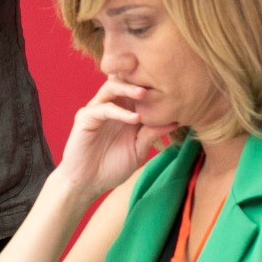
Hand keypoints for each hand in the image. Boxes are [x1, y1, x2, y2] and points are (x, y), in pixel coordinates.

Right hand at [54, 78, 176, 202]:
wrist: (87, 183)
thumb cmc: (112, 167)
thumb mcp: (138, 150)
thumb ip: (152, 134)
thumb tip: (176, 121)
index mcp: (124, 112)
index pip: (135, 89)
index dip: (149, 84)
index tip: (170, 85)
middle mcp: (110, 106)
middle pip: (122, 81)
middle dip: (138, 78)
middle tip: (156, 81)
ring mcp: (96, 110)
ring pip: (110, 88)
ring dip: (127, 88)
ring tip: (144, 93)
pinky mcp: (85, 117)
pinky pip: (103, 108)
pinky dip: (119, 112)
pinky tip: (135, 119)